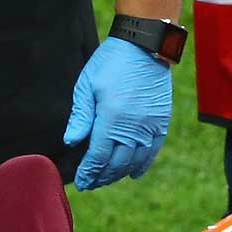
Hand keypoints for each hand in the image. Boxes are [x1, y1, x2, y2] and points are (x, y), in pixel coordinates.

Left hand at [63, 37, 171, 190]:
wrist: (144, 47)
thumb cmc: (111, 63)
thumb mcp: (87, 86)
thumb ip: (80, 117)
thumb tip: (71, 143)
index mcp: (111, 120)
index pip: (97, 157)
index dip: (88, 172)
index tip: (81, 182)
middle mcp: (132, 128)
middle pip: (115, 164)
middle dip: (101, 177)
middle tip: (91, 184)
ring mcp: (149, 127)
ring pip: (134, 162)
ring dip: (119, 174)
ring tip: (107, 179)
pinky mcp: (161, 123)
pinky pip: (152, 152)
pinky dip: (142, 166)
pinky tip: (132, 174)